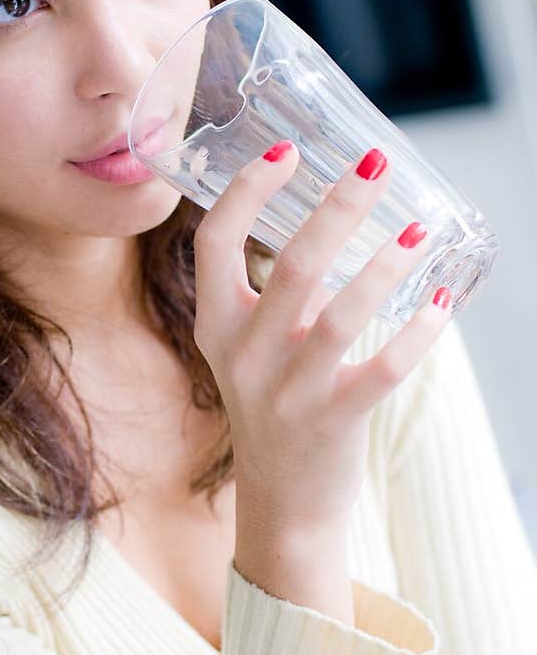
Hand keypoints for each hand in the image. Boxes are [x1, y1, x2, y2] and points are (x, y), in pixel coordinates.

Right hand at [192, 140, 448, 542]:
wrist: (281, 502)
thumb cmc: (272, 404)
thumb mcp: (251, 347)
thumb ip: (278, 292)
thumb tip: (333, 216)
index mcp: (215, 325)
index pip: (212, 241)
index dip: (246, 191)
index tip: (287, 152)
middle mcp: (244, 356)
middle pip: (292, 266)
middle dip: (338, 208)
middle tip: (375, 166)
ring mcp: (287, 393)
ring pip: (341, 316)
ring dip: (386, 267)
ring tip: (421, 233)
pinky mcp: (333, 423)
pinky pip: (383, 370)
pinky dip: (417, 334)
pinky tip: (442, 305)